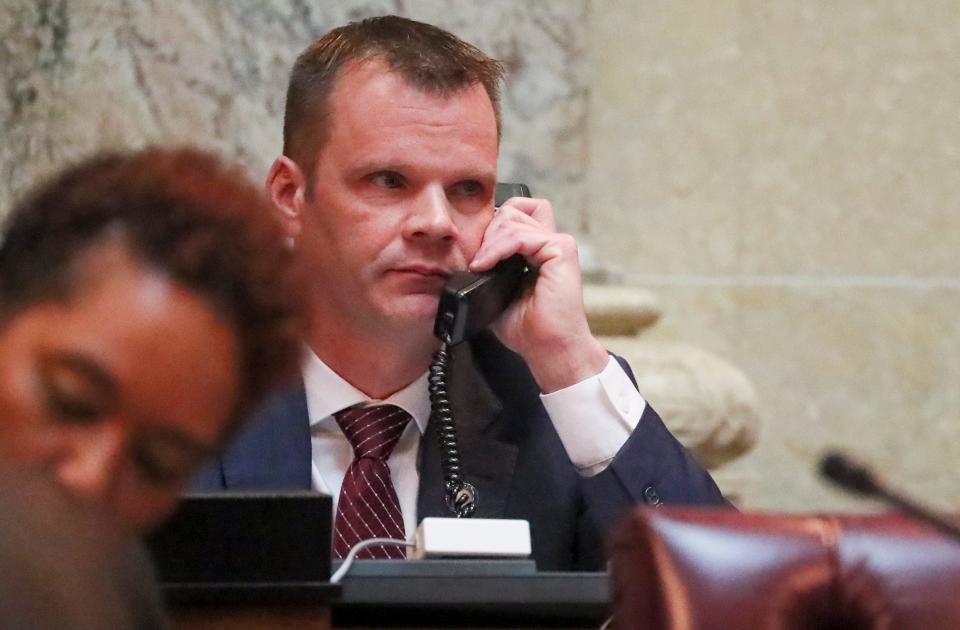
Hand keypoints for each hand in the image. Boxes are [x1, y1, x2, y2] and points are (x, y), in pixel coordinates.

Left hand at [469, 197, 607, 392]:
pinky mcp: (561, 250)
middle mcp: (550, 243)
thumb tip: (464, 256)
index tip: (476, 257)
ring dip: (490, 241)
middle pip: (513, 209)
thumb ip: (488, 268)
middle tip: (478, 261)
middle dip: (488, 231)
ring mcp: (558, 244)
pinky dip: (499, 247)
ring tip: (481, 265)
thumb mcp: (497, 292)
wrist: (547, 348)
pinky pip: (521, 234)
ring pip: (514, 217)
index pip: (512, 216)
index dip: (490, 229)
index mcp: (537, 251)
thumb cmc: (528, 328)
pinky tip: (487, 264)